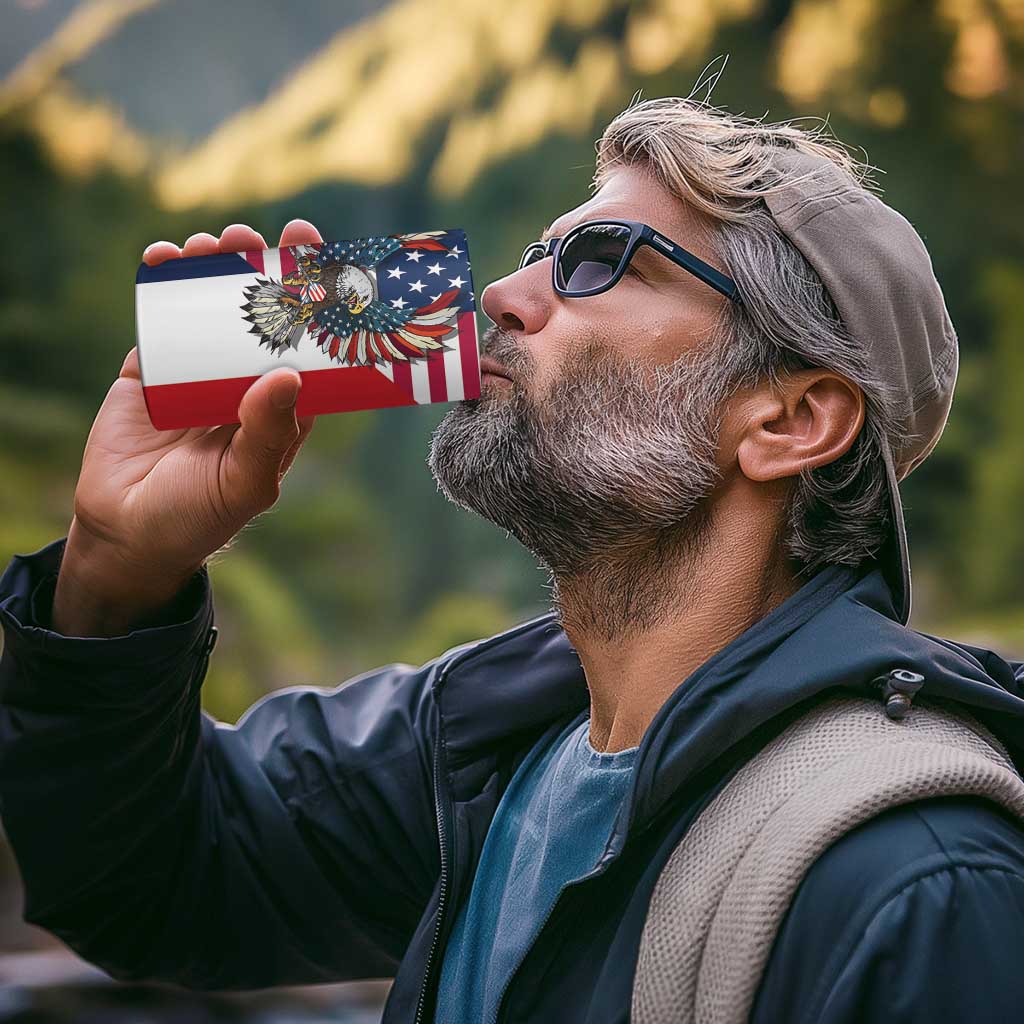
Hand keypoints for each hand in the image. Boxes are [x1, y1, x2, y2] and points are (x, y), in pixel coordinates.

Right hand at [52, 220, 321, 636]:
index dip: (315, 303)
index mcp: (281, 408)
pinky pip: (160, 318)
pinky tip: (165, 258)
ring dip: (214, 269)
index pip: (308, 346)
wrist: (127, 534)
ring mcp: (198, 372)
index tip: (318, 257)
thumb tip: (288, 374)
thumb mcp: (244, 483)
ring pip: (212, 308)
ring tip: (214, 243)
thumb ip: (267, 434)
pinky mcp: (152, 370)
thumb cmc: (199, 516)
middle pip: (261, 315)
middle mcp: (245, 383)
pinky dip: (161, 284)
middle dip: (261, 270)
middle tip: (259, 236)